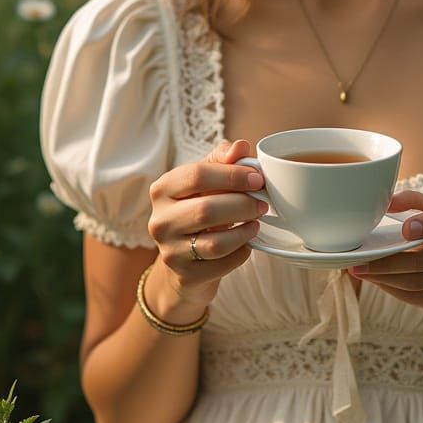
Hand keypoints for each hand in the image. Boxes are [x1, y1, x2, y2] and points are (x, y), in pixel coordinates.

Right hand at [146, 139, 266, 316]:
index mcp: (163, 189)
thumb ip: (223, 160)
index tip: (257, 178)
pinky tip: (246, 244)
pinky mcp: (185, 276)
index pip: (197, 175)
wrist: (185, 260)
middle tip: (262, 202)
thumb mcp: (207, 181)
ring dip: (244, 231)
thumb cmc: (198, 209)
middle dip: (242, 204)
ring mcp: (169, 251)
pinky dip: (240, 253)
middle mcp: (159, 220)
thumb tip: (241, 147)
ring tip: (256, 223)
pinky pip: (221, 264)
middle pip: (207, 209)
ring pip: (214, 242)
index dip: (232, 175)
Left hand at [348, 190, 422, 311]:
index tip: (404, 228)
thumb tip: (386, 203)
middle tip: (360, 260)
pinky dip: (392, 289)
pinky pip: (416, 297)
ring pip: (416, 282)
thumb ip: (411, 199)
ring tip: (361, 270)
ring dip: (385, 278)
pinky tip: (376, 279)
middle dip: (388, 262)